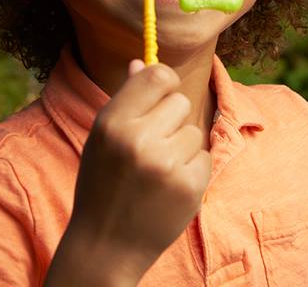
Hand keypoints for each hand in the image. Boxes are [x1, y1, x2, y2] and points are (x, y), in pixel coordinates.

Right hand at [66, 59, 211, 276]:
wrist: (106, 245)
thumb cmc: (103, 184)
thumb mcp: (102, 139)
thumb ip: (126, 101)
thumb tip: (142, 63)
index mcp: (113, 122)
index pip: (158, 75)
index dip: (164, 82)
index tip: (162, 95)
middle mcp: (139, 140)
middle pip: (181, 101)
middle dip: (172, 119)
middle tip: (153, 145)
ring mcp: (167, 164)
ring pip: (195, 131)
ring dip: (182, 147)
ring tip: (157, 171)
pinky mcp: (190, 186)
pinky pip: (205, 157)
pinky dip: (192, 170)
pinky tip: (169, 187)